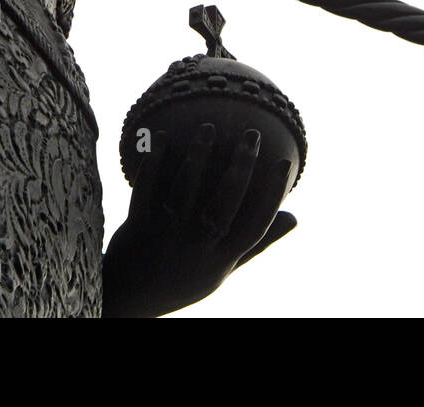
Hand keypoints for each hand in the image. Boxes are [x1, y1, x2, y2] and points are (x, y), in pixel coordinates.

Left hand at [101, 125, 297, 317]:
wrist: (129, 297)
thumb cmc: (183, 276)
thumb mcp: (222, 267)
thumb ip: (255, 243)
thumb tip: (295, 218)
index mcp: (220, 259)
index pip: (254, 226)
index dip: (271, 194)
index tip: (284, 162)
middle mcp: (195, 249)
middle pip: (223, 204)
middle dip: (240, 167)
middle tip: (252, 134)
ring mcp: (165, 237)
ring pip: (184, 191)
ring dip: (198, 157)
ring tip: (209, 127)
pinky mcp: (138, 227)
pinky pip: (147, 189)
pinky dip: (154, 163)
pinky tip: (162, 135)